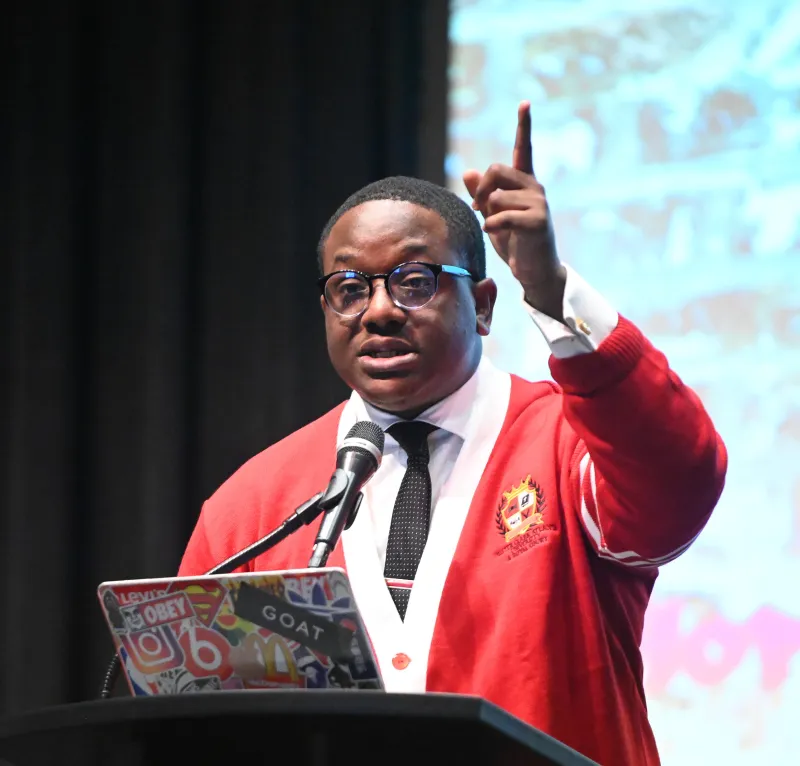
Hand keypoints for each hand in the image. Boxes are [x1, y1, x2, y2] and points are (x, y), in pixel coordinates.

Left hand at [463, 101, 565, 320]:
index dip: (523, 126)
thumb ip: (482, 195)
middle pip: (497, 170)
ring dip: (488, 214)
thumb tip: (468, 171)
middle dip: (481, 189)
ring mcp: (539, 203)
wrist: (534, 270)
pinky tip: (494, 232)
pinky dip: (492, 226)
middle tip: (478, 208)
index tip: (525, 102)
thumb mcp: (493, 216)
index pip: (523, 149)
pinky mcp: (538, 221)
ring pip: (497, 197)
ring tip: (494, 227)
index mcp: (524, 183)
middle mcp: (535, 187)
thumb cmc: (514, 243)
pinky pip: (503, 216)